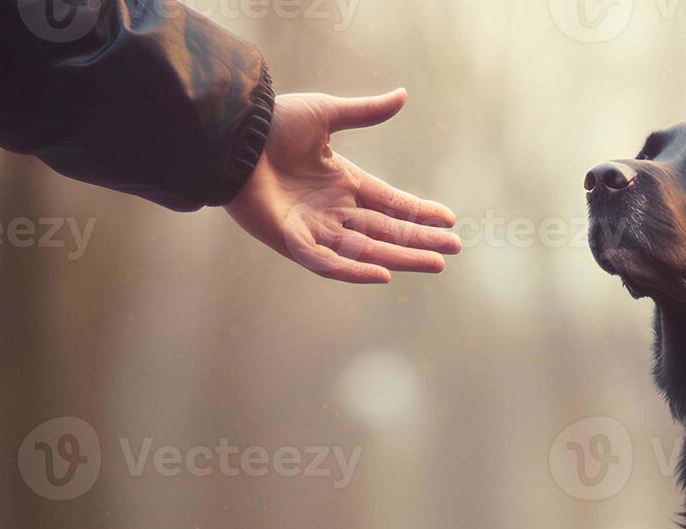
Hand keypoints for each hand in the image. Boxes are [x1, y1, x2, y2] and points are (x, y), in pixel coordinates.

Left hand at [226, 89, 460, 283]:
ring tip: (435, 263)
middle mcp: (333, 209)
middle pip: (386, 230)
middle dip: (419, 240)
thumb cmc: (273, 124)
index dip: (418, 212)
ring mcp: (314, 229)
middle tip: (452, 249)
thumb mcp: (326, 114)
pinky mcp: (292, 242)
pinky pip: (328, 262)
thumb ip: (365, 112)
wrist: (232, 137)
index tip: (449, 220)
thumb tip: (403, 96)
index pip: (390, 202)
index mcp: (342, 181)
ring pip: (366, 249)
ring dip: (400, 257)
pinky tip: (384, 275)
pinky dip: (354, 270)